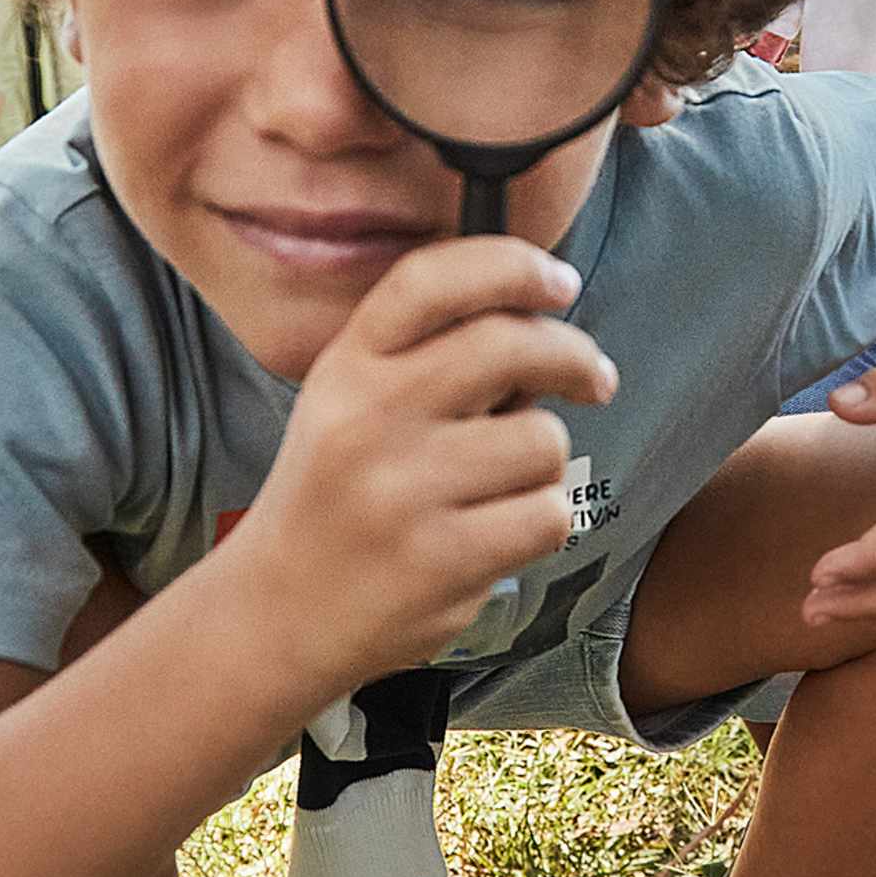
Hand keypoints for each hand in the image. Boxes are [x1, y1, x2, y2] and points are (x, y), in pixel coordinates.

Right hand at [214, 238, 616, 700]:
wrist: (281, 610)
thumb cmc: (340, 494)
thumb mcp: (350, 403)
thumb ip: (427, 355)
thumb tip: (545, 322)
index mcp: (347, 368)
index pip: (430, 281)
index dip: (510, 266)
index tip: (558, 282)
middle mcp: (369, 419)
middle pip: (509, 345)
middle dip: (573, 356)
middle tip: (593, 379)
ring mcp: (403, 492)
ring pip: (542, 440)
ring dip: (542, 463)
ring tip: (497, 487)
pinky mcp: (441, 560)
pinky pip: (546, 515)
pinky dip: (538, 523)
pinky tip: (495, 536)